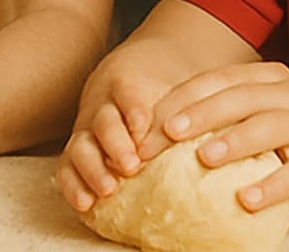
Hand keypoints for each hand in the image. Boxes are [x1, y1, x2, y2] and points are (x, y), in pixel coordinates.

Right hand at [56, 38, 192, 211]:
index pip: (128, 92)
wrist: (126, 84)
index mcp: (128, 85)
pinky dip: (73, 186)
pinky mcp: (76, 153)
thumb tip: (221, 136)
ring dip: (93, 168)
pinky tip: (85, 204)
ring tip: (108, 189)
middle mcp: (102, 107)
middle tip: (131, 166)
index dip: (133, 108)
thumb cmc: (160, 93)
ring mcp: (86, 130)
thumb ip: (191, 106)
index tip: (142, 125)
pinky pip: (67, 168)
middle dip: (115, 144)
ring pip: (80, 145)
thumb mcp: (175, 88)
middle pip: (104, 122)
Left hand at [151, 61, 288, 209]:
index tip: (149, 121)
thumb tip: (161, 133)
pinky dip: (271, 186)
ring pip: (268, 128)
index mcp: (266, 78)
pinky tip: (247, 200)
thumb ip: (227, 113)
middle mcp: (287, 94)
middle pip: (239, 97)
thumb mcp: (264, 110)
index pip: (217, 79)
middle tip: (167, 132)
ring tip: (203, 158)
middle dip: (200, 113)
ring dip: (234, 142)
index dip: (182, 97)